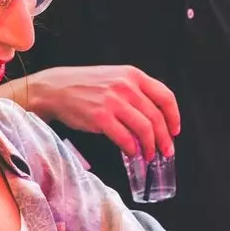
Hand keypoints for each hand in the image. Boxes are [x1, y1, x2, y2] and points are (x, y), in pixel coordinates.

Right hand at [24, 66, 179, 157]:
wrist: (55, 89)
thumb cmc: (84, 86)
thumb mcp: (114, 78)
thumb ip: (134, 92)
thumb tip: (152, 119)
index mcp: (132, 75)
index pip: (165, 96)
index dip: (174, 117)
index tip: (175, 130)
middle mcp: (126, 86)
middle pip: (156, 116)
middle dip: (164, 138)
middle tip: (166, 151)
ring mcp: (113, 101)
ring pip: (144, 128)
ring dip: (150, 146)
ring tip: (149, 155)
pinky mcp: (100, 117)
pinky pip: (125, 137)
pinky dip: (132, 148)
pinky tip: (132, 152)